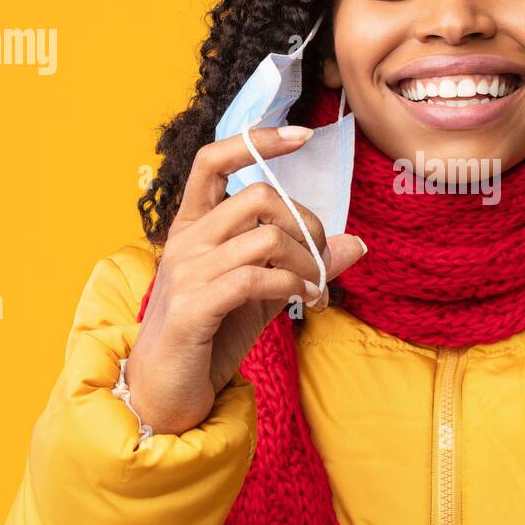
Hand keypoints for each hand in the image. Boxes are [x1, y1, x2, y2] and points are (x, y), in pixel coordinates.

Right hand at [124, 126, 367, 433]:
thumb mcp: (264, 293)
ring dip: (307, 264)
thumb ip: (303, 266)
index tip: (303, 134)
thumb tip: (356, 243)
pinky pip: (256, 278)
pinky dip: (293, 287)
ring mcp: (186, 272)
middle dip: (307, 225)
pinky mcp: (192, 308)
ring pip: (266, 238)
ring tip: (315, 289)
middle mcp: (185, 240)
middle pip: (259, 197)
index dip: (257, 139)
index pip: (213, 159)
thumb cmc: (212, 333)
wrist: (168, 390)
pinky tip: (305, 302)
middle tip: (320, 261)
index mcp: (193, 225)